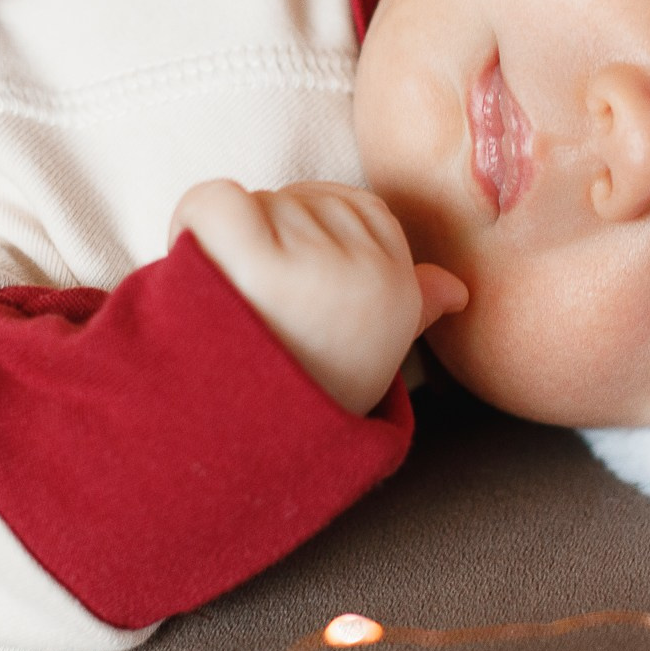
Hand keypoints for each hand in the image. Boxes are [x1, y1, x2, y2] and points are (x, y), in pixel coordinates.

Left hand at [168, 179, 468, 415]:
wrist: (240, 451)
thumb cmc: (304, 401)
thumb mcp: (372, 360)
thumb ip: (413, 310)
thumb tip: (455, 289)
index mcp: (399, 287)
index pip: (357, 208)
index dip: (311, 242)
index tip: (293, 296)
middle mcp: (367, 268)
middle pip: (304, 199)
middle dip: (270, 237)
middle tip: (257, 310)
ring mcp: (311, 261)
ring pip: (257, 203)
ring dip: (227, 243)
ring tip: (228, 307)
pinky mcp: (253, 258)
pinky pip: (215, 200)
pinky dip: (194, 222)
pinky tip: (195, 268)